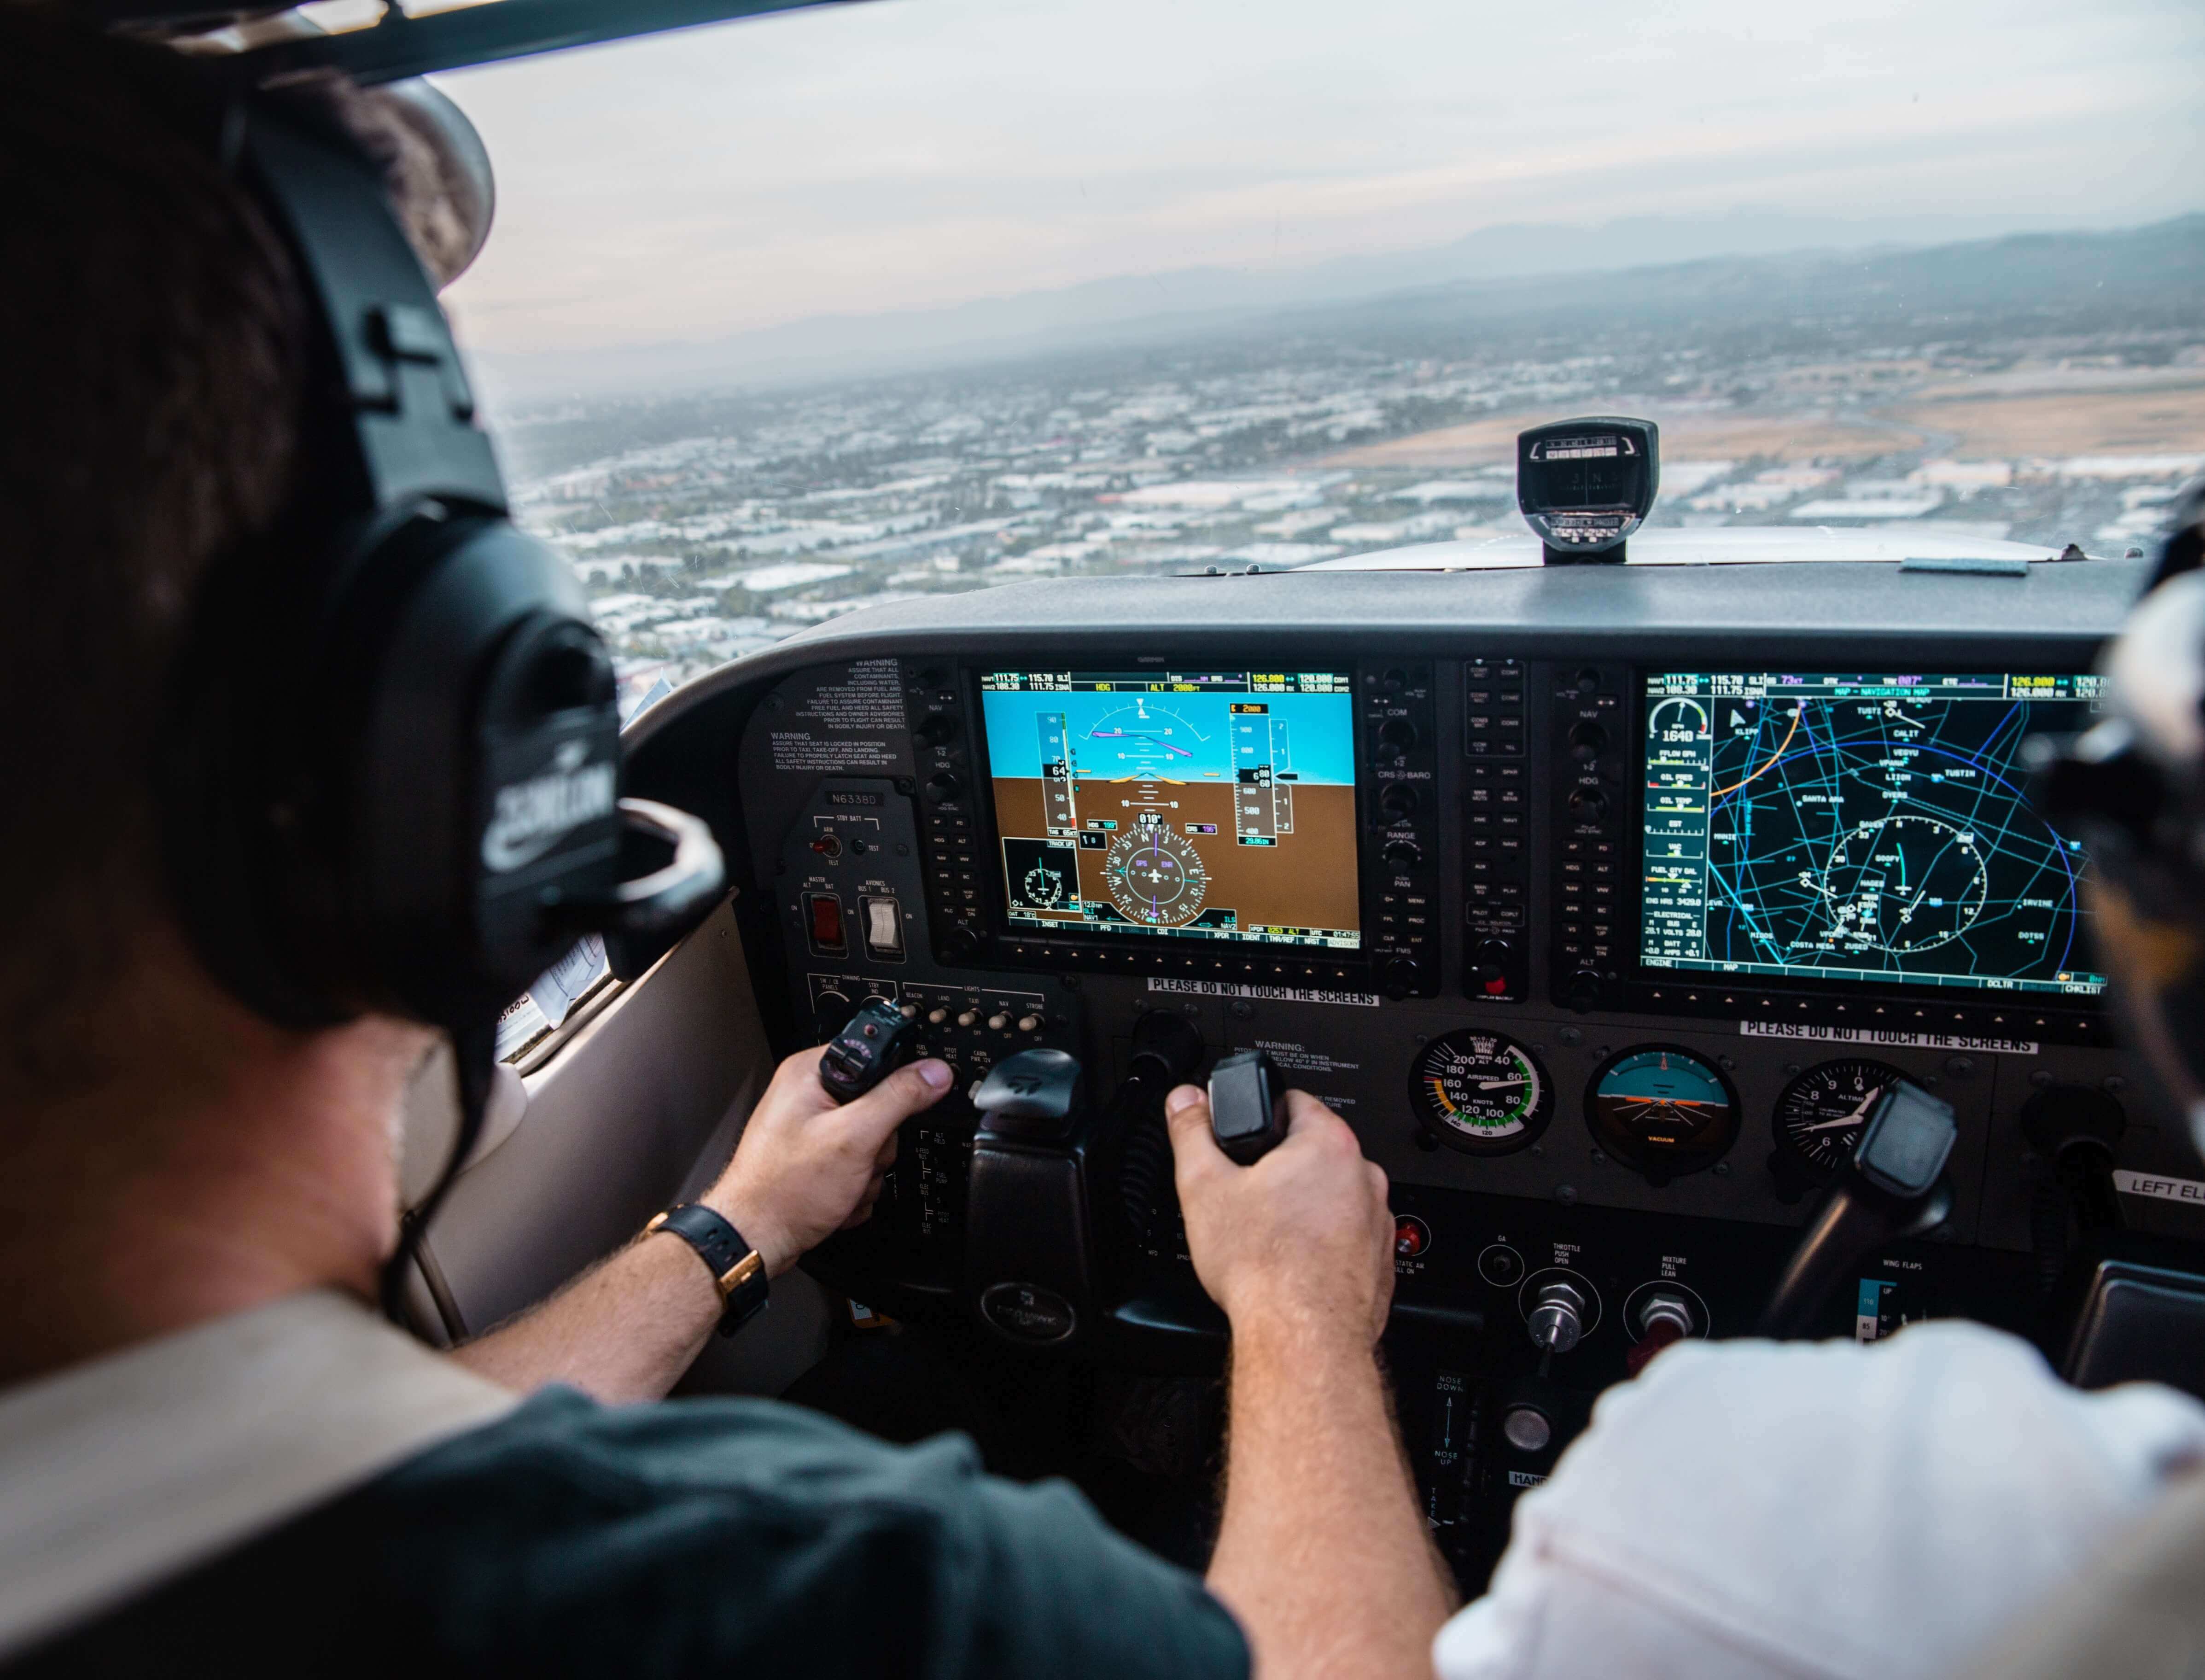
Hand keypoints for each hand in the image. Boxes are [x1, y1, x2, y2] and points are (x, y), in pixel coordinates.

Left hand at [702, 1046, 950, 1276]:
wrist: (755, 1239)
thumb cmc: (783, 1189)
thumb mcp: (853, 1137)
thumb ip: (898, 1099)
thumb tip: (934, 1072)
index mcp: (812, 1072)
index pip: (875, 1055)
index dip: (894, 1083)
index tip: (894, 1111)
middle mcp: (810, 1096)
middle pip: (881, 1106)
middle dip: (877, 1144)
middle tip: (856, 1158)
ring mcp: (814, 1131)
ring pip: (874, 1142)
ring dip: (867, 1172)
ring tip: (842, 1183)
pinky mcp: (819, 1160)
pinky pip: (860, 1166)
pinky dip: (854, 1187)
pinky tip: (835, 1196)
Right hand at [1166, 1083, 1394, 1347]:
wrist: (1302, 1338)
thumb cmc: (1265, 1267)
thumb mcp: (1203, 1187)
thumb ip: (1191, 1132)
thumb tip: (1186, 1101)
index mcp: (1329, 1144)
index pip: (1293, 1102)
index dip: (1258, 1119)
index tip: (1242, 1144)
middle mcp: (1364, 1177)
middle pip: (1313, 1153)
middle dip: (1279, 1170)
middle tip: (1246, 1198)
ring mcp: (1377, 1221)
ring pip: (1331, 1198)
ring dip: (1303, 1209)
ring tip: (1268, 1237)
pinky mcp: (1379, 1261)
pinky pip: (1346, 1239)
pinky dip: (1322, 1246)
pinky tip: (1292, 1265)